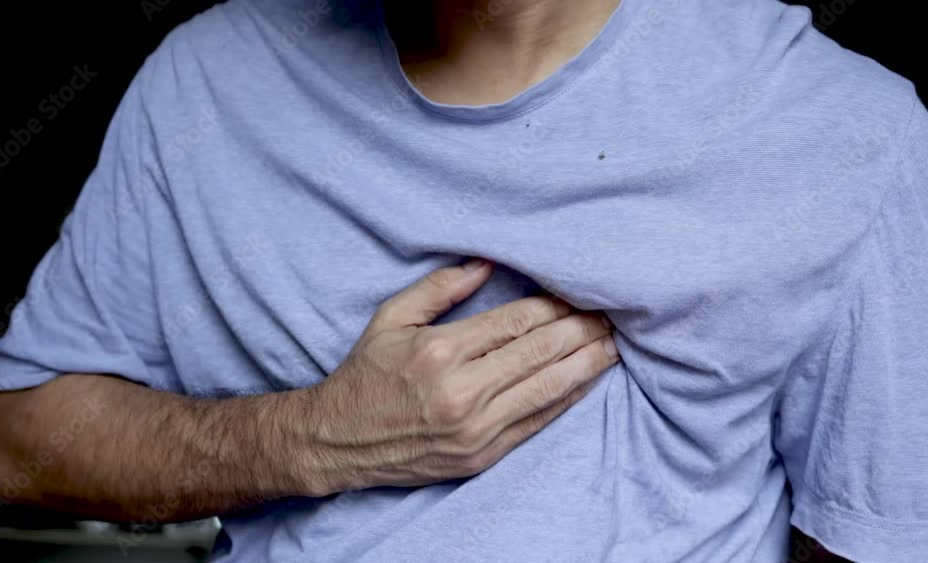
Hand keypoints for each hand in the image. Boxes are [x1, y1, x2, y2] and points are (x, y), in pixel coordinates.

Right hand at [298, 259, 618, 494]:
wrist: (339, 441)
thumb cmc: (366, 375)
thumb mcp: (390, 318)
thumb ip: (439, 288)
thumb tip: (486, 263)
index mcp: (441, 351)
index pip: (517, 322)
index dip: (556, 307)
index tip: (580, 293)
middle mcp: (463, 392)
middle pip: (541, 352)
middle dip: (581, 330)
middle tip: (610, 313)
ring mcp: (476, 428)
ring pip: (549, 388)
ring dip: (587, 364)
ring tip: (613, 344)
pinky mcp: (483, 455)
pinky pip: (537, 421)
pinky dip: (567, 399)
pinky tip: (587, 380)